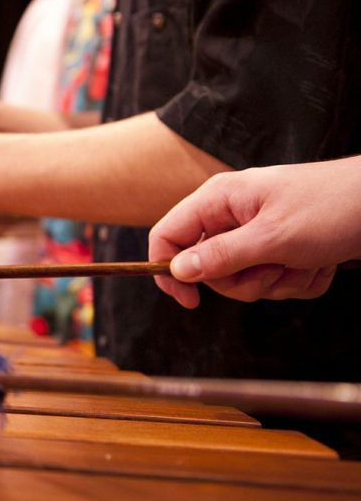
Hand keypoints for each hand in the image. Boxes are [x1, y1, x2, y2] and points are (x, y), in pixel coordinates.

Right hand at [148, 161, 360, 307]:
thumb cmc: (332, 208)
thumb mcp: (272, 237)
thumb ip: (221, 256)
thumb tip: (177, 270)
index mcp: (219, 200)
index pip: (168, 236)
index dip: (168, 269)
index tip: (189, 301)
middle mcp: (233, 215)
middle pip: (209, 268)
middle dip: (247, 280)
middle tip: (276, 268)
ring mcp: (258, 233)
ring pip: (245, 280)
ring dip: (280, 281)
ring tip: (308, 260)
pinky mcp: (282, 249)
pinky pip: (275, 282)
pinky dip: (300, 280)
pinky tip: (322, 262)